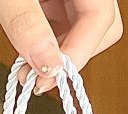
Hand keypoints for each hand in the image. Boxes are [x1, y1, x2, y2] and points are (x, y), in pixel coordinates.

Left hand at [0, 0, 122, 93]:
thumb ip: (26, 23)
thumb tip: (46, 65)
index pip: (101, 19)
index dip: (76, 55)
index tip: (47, 80)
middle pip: (101, 26)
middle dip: (70, 55)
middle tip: (35, 76)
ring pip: (84, 28)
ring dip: (57, 51)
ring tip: (26, 63)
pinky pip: (65, 20)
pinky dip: (47, 39)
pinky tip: (27, 44)